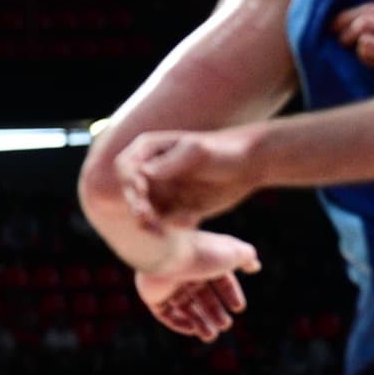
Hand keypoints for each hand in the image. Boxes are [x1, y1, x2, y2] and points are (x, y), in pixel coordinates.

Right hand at [117, 129, 258, 230]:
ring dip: (152, 221)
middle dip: (137, 205)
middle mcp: (149, 171)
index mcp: (148, 151)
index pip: (124, 166)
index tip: (141, 189)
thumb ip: (170, 162)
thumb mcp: (198, 152)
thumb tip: (143, 173)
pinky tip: (194, 218)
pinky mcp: (174, 207)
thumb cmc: (222, 151)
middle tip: (146, 216)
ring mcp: (161, 190)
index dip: (127, 180)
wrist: (249, 166)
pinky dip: (175, 224)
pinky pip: (165, 222)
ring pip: (144, 211)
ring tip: (168, 224)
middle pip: (130, 191)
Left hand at [133, 230, 261, 341]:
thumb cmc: (202, 253)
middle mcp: (185, 271)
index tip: (238, 308)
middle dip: (215, 312)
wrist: (166, 254)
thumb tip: (254, 266)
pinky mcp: (151, 294)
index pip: (220, 279)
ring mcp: (167, 283)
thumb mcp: (233, 253)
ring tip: (210, 336)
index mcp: (203, 259)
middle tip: (224, 326)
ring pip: (185, 307)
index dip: (230, 294)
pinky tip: (192, 330)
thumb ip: (247, 257)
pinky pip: (165, 313)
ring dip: (199, 322)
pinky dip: (178, 323)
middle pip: (203, 296)